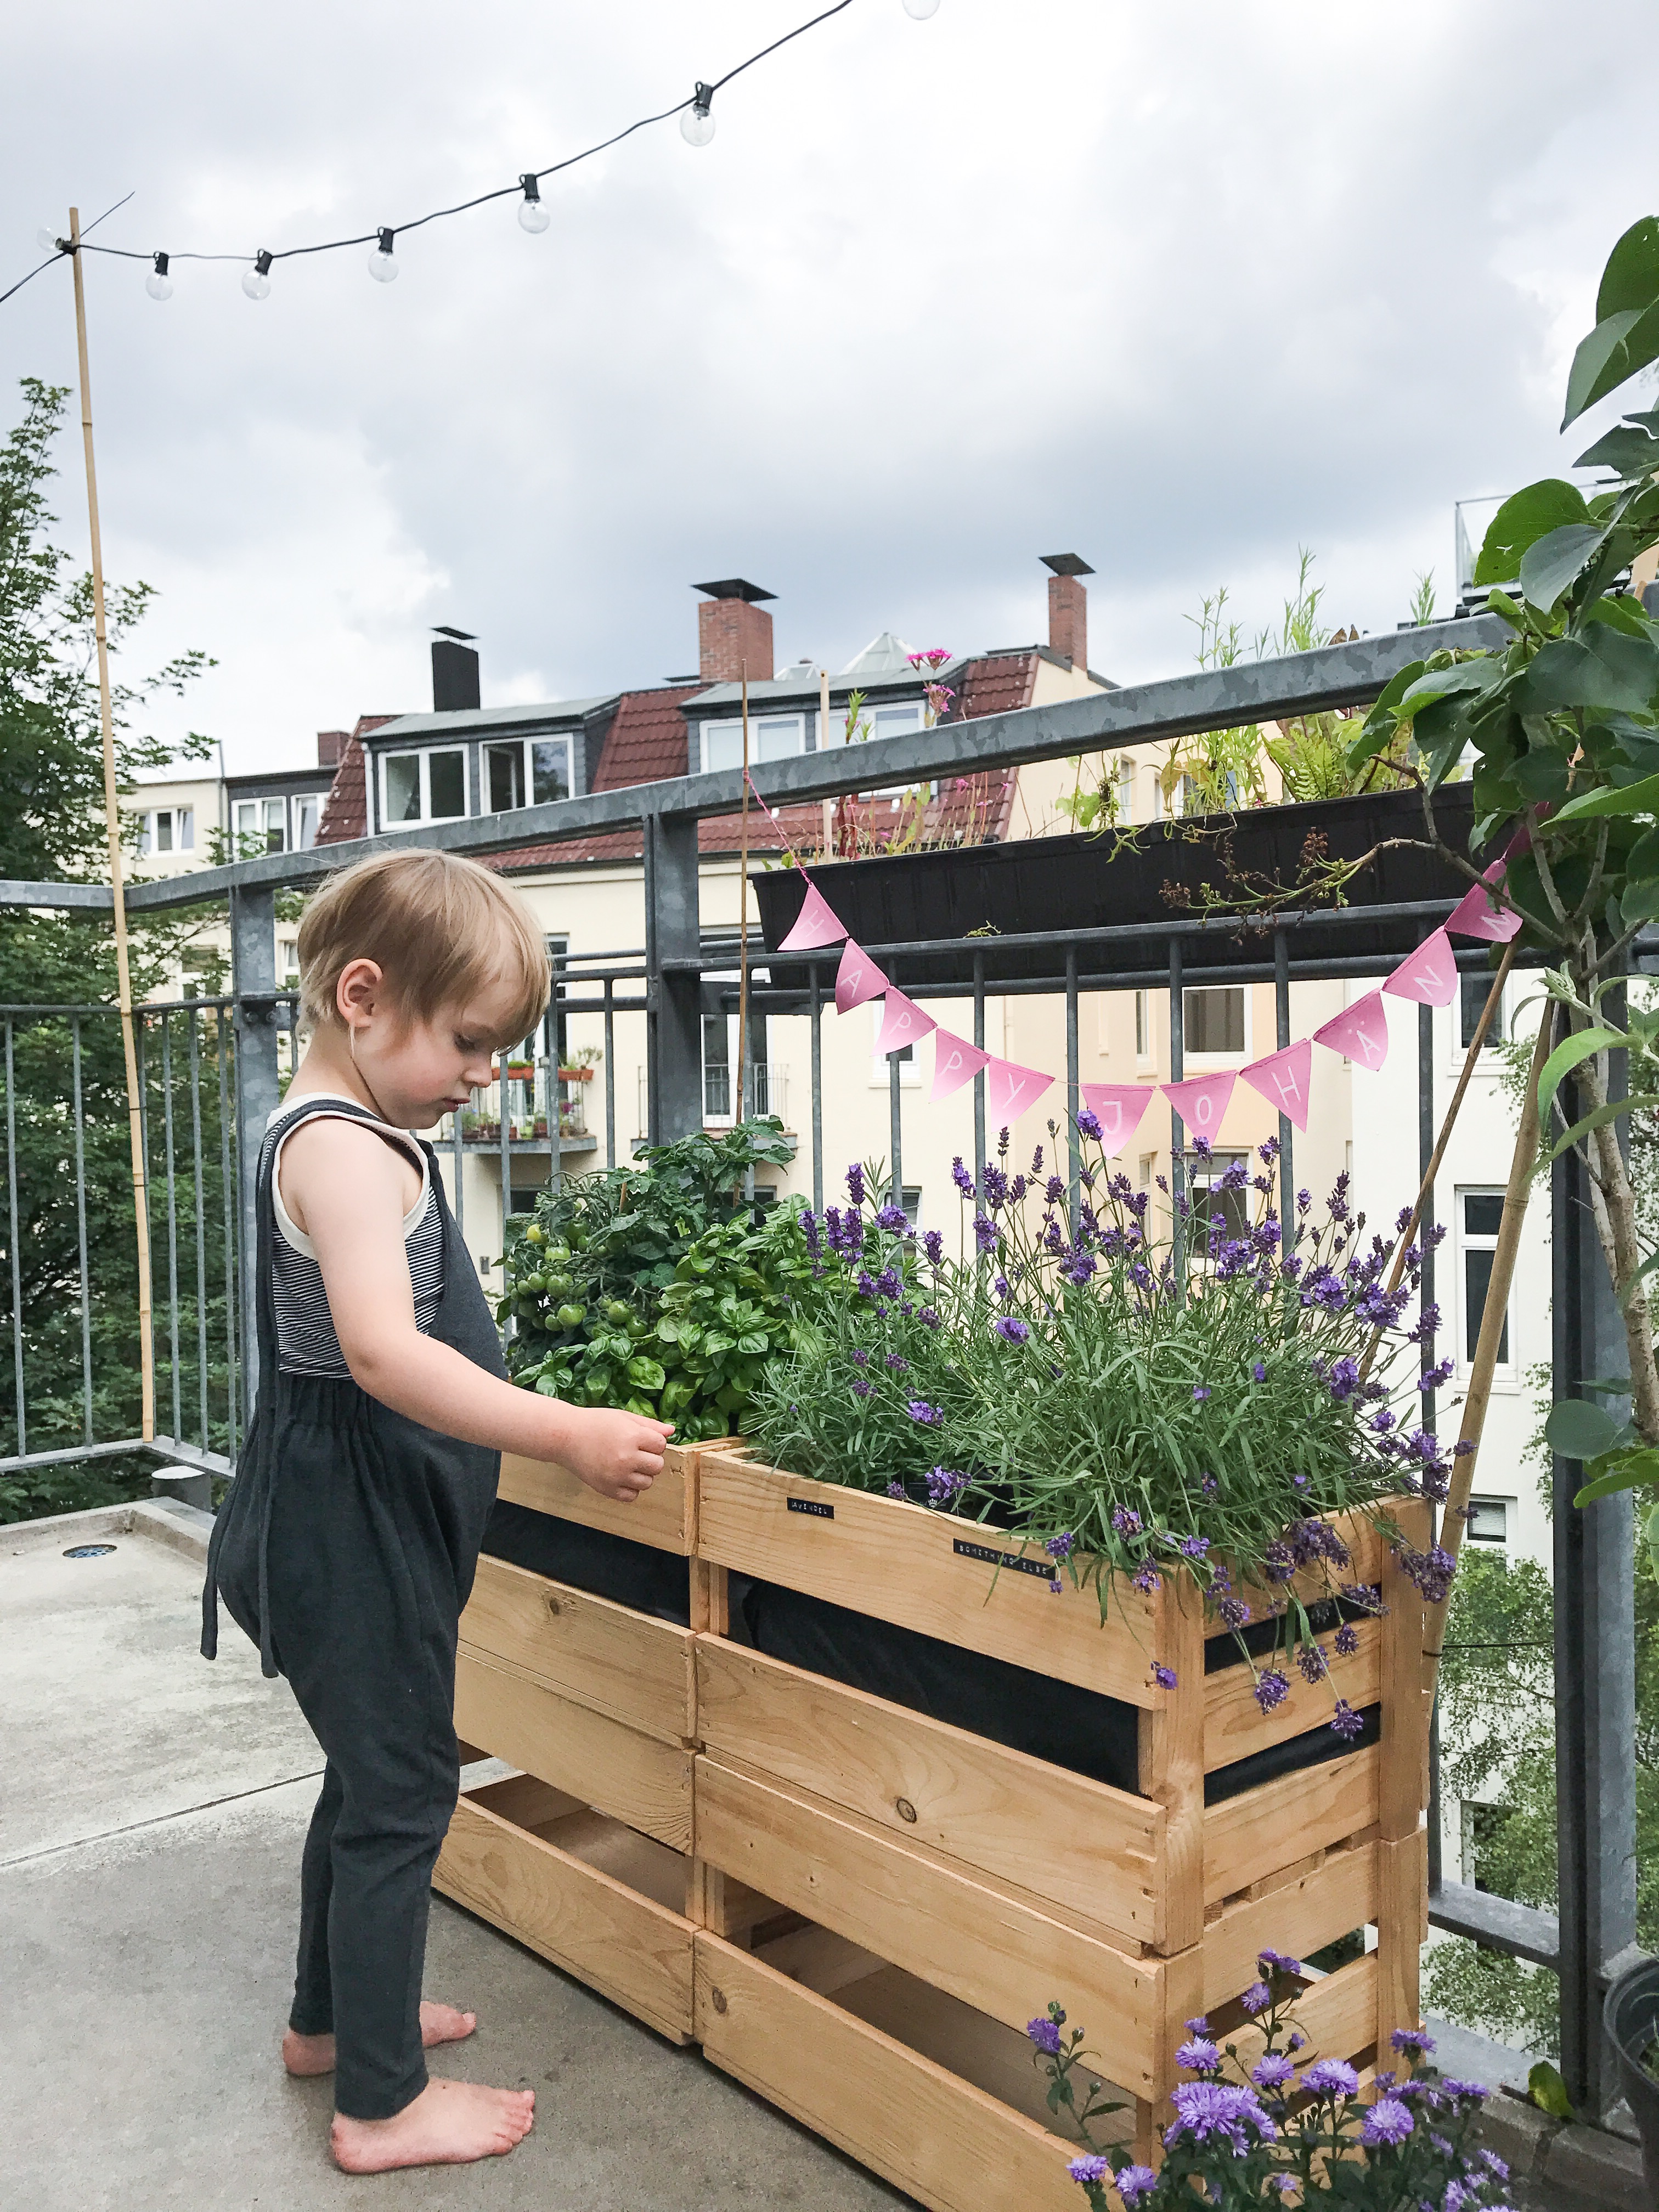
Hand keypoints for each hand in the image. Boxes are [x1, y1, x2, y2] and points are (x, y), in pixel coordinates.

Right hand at [558, 1407, 674, 1501]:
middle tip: (635, 1452)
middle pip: (657, 1466)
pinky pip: (631, 1496)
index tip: (641, 1439)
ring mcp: (617, 1476)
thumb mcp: (624, 1417)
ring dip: (641, 1474)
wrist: (565, 1437)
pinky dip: (630, 1488)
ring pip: (647, 1483)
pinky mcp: (607, 1489)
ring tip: (626, 1464)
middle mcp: (627, 1458)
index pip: (661, 1445)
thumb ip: (650, 1425)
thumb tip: (672, 1431)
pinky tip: (620, 1476)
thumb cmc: (595, 1423)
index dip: (653, 1442)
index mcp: (632, 1437)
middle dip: (650, 1458)